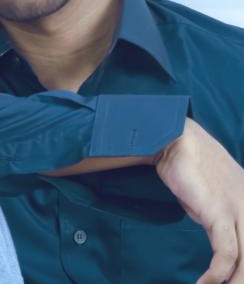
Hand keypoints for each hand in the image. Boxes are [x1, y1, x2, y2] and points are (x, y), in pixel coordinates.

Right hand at [153, 117, 243, 282]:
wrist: (174, 140)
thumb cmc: (188, 167)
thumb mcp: (211, 197)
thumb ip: (220, 221)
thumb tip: (222, 248)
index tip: (234, 280)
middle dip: (243, 277)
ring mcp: (239, 208)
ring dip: (235, 282)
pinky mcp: (219, 212)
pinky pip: (226, 253)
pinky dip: (217, 274)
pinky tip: (205, 283)